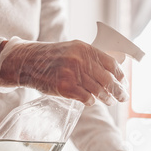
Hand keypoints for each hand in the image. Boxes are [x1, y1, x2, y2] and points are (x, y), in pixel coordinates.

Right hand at [0, 37, 127, 105]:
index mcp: (85, 49)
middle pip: (108, 80)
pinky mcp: (65, 88)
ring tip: (110, 101)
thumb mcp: (73, 50)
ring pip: (99, 91)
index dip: (121, 76)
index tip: (124, 83)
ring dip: (107, 98)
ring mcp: (73, 74)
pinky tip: (92, 102)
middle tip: (123, 97)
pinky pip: (87, 98)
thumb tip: (111, 72)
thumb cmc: (51, 58)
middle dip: (119, 91)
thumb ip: (90, 58)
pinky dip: (92, 102)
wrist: (27, 62)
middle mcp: (80, 60)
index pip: (112, 64)